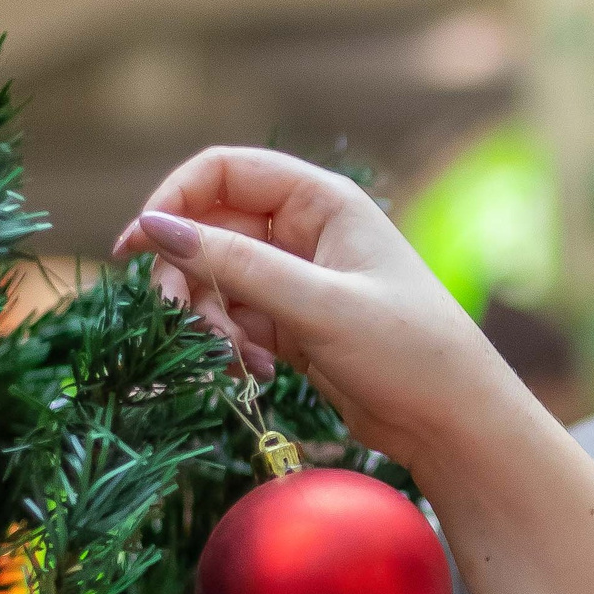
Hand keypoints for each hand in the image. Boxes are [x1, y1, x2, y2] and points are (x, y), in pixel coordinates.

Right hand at [114, 146, 511, 474]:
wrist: (455, 422)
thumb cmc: (408, 352)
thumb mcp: (318, 306)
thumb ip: (236, 266)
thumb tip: (154, 227)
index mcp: (322, 202)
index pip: (224, 171)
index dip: (174, 199)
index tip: (138, 245)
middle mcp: (307, 232)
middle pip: (211, 230)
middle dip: (187, 275)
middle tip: (174, 319)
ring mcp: (299, 280)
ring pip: (218, 281)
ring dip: (210, 320)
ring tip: (237, 361)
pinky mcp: (295, 326)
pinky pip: (237, 321)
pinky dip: (232, 346)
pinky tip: (255, 374)